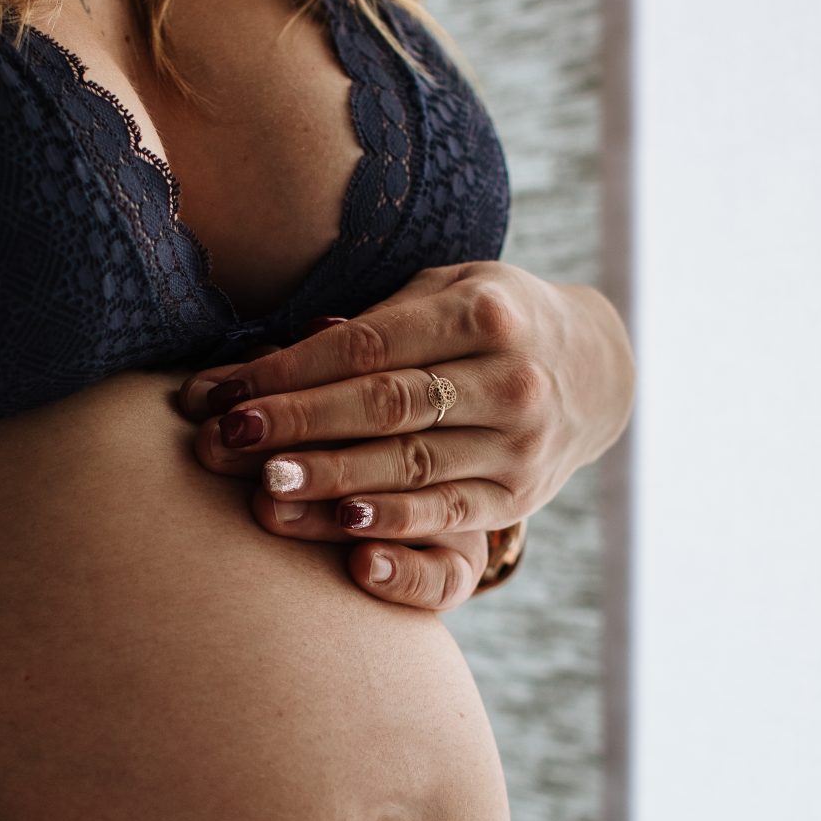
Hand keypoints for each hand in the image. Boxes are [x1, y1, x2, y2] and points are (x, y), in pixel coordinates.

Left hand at [176, 263, 635, 609]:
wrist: (594, 368)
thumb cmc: (488, 320)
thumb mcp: (444, 293)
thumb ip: (372, 324)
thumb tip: (273, 354)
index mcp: (483, 313)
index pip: (369, 346)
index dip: (291, 371)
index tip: (227, 392)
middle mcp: (510, 378)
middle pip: (386, 404)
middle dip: (301, 424)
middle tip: (230, 441)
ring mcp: (521, 441)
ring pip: (412, 464)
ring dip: (334, 478)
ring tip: (268, 488)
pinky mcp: (519, 494)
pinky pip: (448, 514)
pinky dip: (395, 522)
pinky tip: (343, 528)